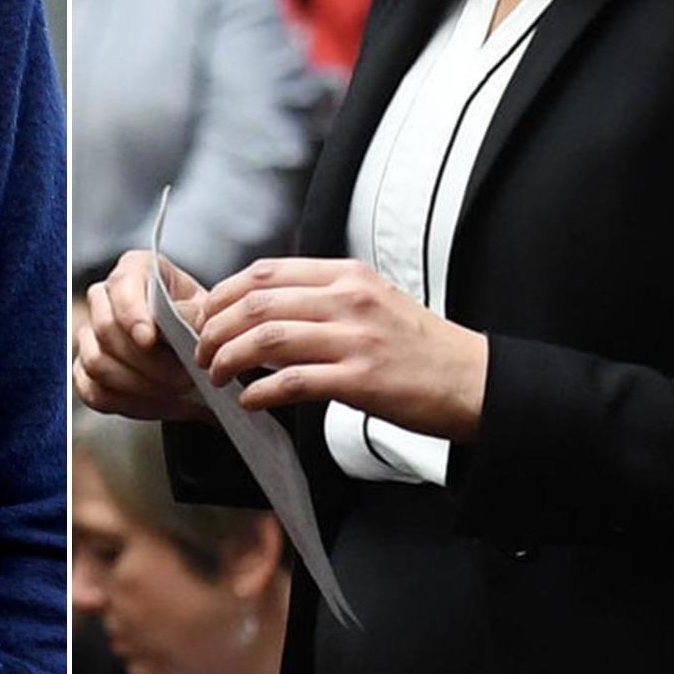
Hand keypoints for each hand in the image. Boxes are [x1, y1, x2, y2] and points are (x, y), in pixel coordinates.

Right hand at [72, 251, 212, 422]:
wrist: (195, 352)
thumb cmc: (197, 323)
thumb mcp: (206, 312)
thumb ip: (193, 312)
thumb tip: (180, 317)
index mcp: (134, 270)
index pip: (121, 287)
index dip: (132, 314)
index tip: (148, 339)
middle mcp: (104, 298)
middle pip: (106, 329)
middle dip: (146, 361)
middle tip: (181, 378)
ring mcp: (90, 335)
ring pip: (97, 362)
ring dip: (140, 385)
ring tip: (175, 392)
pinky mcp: (85, 371)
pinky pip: (94, 391)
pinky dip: (128, 403)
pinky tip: (159, 402)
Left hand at [193, 257, 488, 438]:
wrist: (473, 381)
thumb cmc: (419, 346)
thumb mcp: (373, 300)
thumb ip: (324, 297)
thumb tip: (264, 308)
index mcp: (347, 275)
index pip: (266, 272)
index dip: (224, 293)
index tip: (206, 314)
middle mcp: (348, 299)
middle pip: (258, 302)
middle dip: (216, 326)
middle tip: (201, 349)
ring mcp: (355, 339)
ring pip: (268, 337)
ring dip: (229, 357)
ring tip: (216, 374)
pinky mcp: (361, 380)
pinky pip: (294, 381)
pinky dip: (261, 391)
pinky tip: (249, 400)